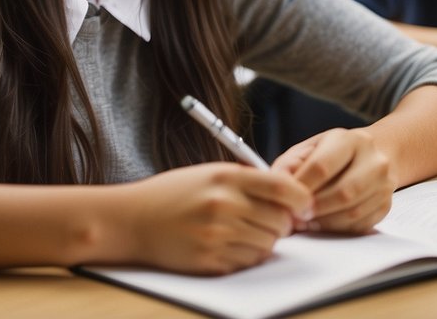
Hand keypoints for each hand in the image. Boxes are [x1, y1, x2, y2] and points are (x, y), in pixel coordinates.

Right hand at [121, 163, 312, 274]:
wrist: (133, 219)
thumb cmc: (173, 193)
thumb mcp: (209, 173)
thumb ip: (247, 180)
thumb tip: (289, 194)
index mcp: (226, 177)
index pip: (283, 188)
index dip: (301, 198)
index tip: (303, 204)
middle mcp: (224, 204)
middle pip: (280, 221)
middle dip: (282, 223)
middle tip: (270, 220)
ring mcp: (217, 235)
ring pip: (268, 245)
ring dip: (264, 241)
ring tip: (245, 231)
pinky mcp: (210, 260)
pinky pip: (247, 262)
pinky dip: (247, 256)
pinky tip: (230, 244)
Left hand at [271, 128, 391, 233]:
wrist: (375, 155)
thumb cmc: (333, 153)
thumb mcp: (311, 148)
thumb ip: (291, 164)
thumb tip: (277, 183)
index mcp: (352, 140)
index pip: (322, 165)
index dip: (302, 187)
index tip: (286, 199)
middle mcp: (374, 160)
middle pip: (343, 192)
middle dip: (314, 209)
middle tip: (295, 217)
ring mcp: (384, 184)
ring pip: (353, 212)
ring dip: (325, 222)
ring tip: (306, 223)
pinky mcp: (387, 205)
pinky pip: (361, 224)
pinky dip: (338, 229)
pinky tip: (323, 225)